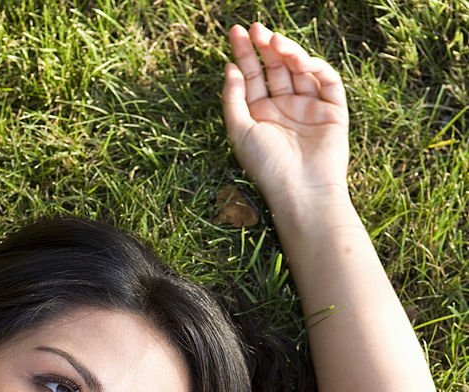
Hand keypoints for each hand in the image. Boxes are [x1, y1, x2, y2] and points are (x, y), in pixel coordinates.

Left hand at [222, 23, 348, 206]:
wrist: (301, 191)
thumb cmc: (267, 166)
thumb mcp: (240, 131)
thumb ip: (233, 98)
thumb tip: (230, 67)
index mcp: (261, 114)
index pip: (253, 76)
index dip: (245, 53)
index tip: (236, 32)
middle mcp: (285, 108)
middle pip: (275, 68)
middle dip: (265, 46)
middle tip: (255, 29)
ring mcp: (309, 107)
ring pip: (299, 69)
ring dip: (287, 52)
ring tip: (273, 41)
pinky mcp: (332, 110)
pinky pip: (326, 80)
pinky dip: (314, 66)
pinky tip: (298, 60)